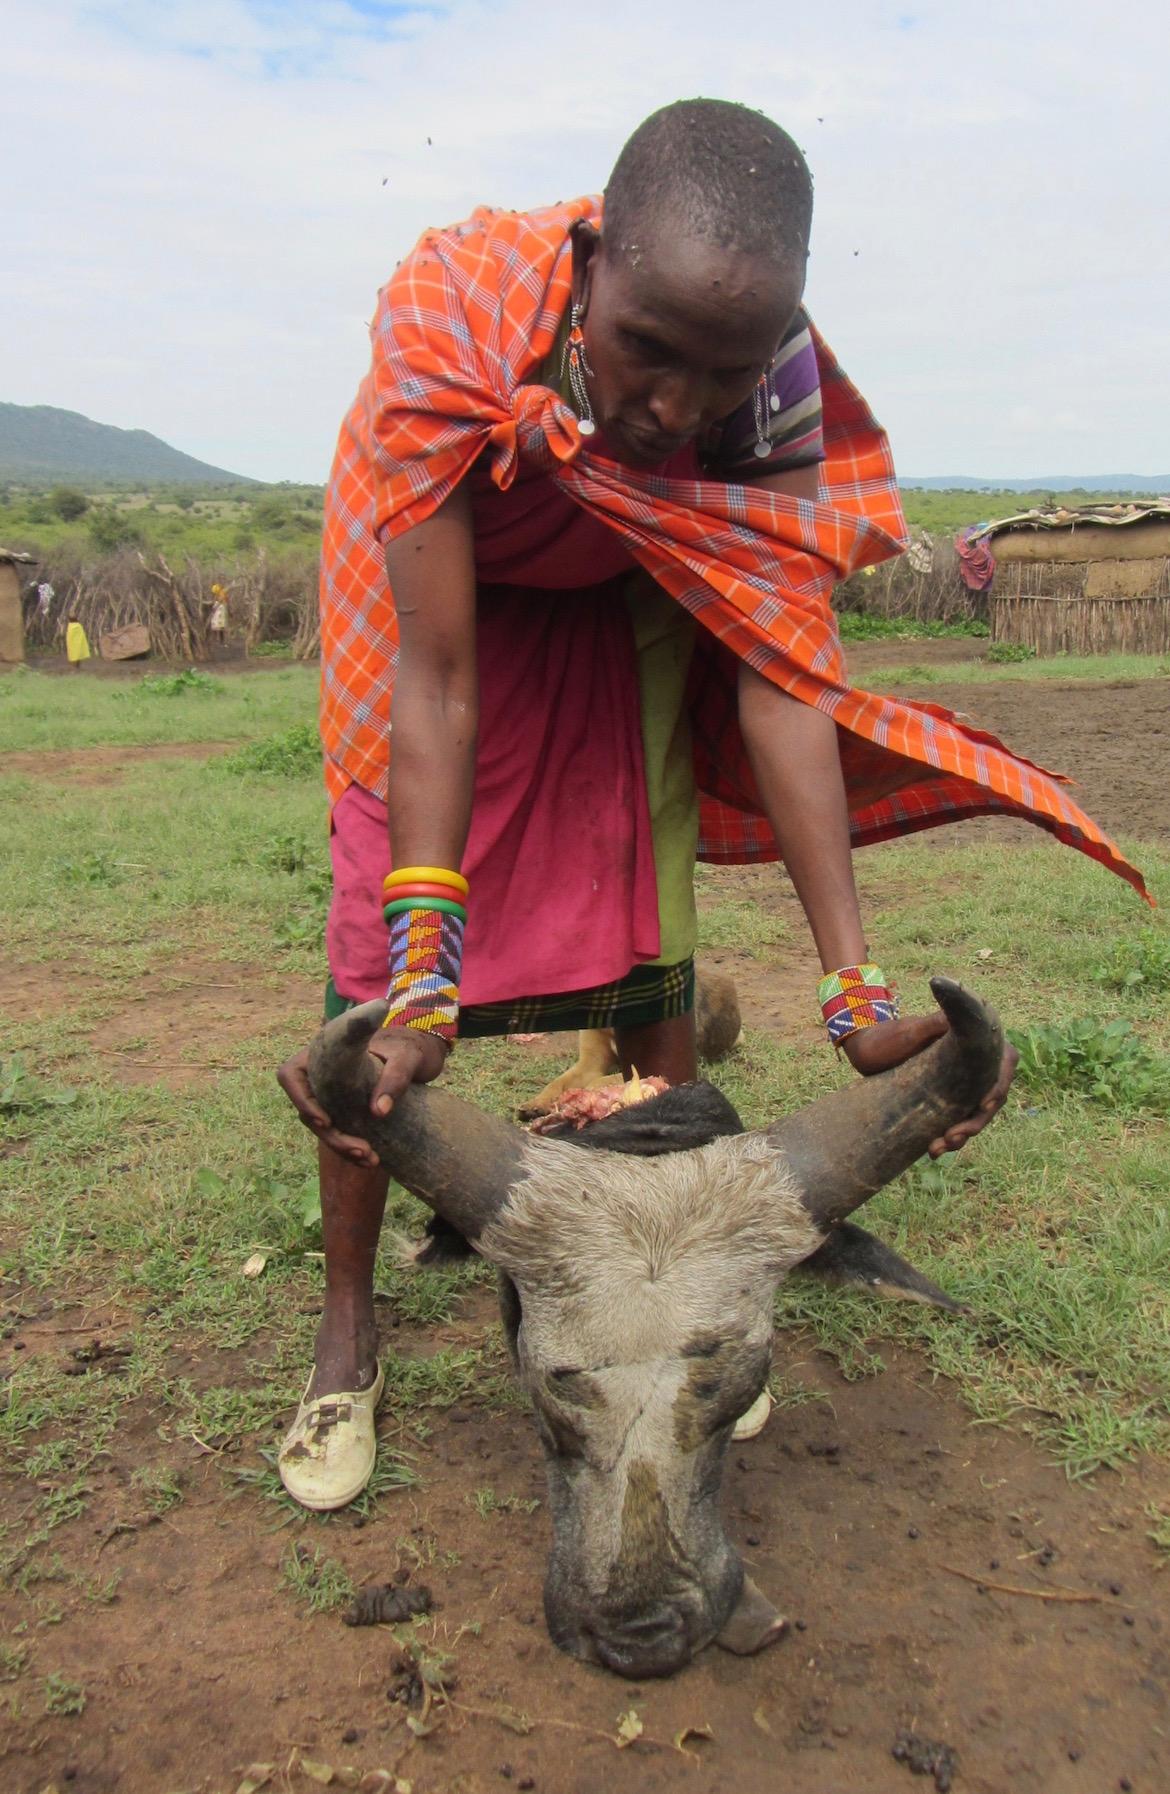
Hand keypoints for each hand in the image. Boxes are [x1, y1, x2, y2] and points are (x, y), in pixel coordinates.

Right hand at [277, 1027, 448, 1168]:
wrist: (411, 1056)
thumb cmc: (405, 1047)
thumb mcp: (406, 1056)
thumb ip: (396, 1076)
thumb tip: (379, 1111)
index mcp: (321, 1052)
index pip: (290, 1075)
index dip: (301, 1100)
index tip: (326, 1120)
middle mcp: (318, 1075)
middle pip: (307, 1110)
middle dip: (331, 1135)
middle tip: (362, 1150)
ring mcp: (326, 1095)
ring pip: (322, 1127)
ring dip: (341, 1148)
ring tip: (371, 1160)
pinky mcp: (339, 1111)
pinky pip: (336, 1132)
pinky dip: (350, 1150)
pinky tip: (372, 1161)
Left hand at [841, 1015, 1017, 1157]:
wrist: (866, 1053)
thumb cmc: (887, 1037)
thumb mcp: (911, 1031)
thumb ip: (934, 1024)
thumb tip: (953, 1001)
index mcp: (975, 1042)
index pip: (1004, 1062)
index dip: (999, 1084)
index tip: (984, 1103)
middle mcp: (975, 1064)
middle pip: (993, 1095)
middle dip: (977, 1120)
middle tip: (953, 1136)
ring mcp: (963, 1085)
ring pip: (977, 1114)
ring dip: (964, 1134)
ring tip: (939, 1148)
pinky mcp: (949, 1102)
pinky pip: (959, 1123)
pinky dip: (950, 1139)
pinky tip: (934, 1150)